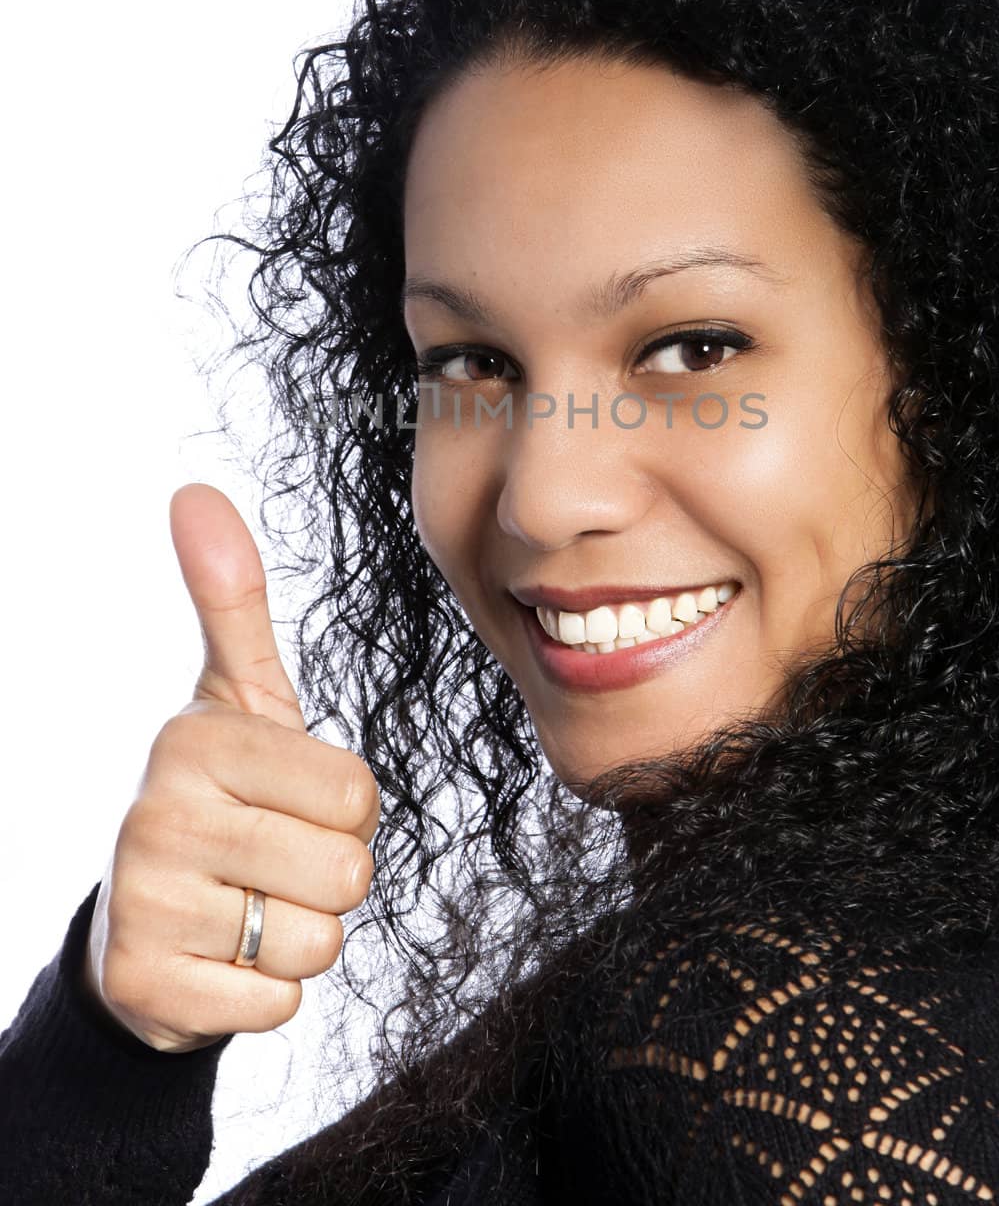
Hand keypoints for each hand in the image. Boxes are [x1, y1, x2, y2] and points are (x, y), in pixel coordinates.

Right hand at [80, 483, 378, 1052]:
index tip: (286, 804)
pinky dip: (264, 995)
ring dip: (299, 937)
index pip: (356, 792)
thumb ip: (229, 601)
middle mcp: (158, 812)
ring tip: (245, 907)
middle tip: (270, 862)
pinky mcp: (146, 984)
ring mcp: (144, 901)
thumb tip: (193, 490)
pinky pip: (276, 1005)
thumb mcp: (235, 700)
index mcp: (195, 738)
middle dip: (327, 878)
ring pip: (315, 941)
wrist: (144, 923)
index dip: (343, 811)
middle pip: (344, 869)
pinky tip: (220, 961)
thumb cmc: (220, 799)